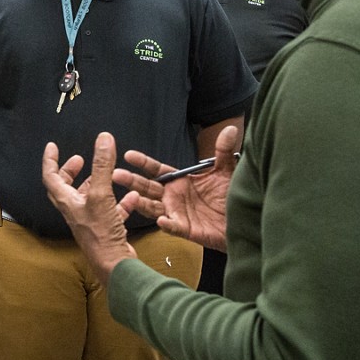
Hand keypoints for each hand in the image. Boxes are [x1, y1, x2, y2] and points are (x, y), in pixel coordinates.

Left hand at [42, 132, 136, 284]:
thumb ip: (102, 166)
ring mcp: (90, 222)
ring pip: (89, 199)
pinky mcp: (106, 230)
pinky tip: (132, 196)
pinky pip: (111, 211)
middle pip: (66, 188)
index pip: (51, 177)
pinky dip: (120, 201)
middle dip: (70, 172)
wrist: (114, 265)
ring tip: (106, 174)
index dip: (50, 160)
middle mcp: (75, 212)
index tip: (52, 146)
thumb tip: (103, 139)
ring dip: (95, 184)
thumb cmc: (101, 234)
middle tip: (79, 159)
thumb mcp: (101, 194)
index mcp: (67, 203)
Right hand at [113, 125, 239, 251]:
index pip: (157, 170)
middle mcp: (174, 196)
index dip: (143, 163)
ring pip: (153, 208)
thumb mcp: (226, 171)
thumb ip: (223, 152)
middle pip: (148, 188)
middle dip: (132, 181)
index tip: (128, 155)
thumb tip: (229, 130)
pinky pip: (173, 226)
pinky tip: (162, 220)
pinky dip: (167, 224)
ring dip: (141, 203)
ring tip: (130, 198)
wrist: (242, 220)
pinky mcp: (186, 229)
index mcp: (180, 181)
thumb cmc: (230, 196)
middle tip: (116, 175)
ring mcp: (177, 213)